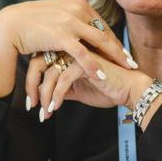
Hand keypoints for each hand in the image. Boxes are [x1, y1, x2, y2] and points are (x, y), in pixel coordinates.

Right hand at [0, 0, 133, 98]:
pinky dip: (94, 65)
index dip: (113, 39)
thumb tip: (83, 28)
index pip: (101, 24)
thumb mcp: (56, 15)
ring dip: (115, 57)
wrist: (10, 25)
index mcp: (78, 3)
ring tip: (125, 69)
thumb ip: (71, 19)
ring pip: (100, 42)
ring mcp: (70, 21)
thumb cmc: (30, 23)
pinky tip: (103, 76)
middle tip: (130, 63)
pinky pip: (83, 54)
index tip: (123, 51)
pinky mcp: (61, 35)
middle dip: (119, 49)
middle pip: (104, 32)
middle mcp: (77, 9)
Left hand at [29, 49, 152, 120]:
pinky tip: (55, 108)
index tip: (31, 101)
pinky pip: (63, 79)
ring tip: (45, 112)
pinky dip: (57, 96)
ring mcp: (79, 54)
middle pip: (39, 63)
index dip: (32, 81)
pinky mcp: (86, 63)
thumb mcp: (78, 89)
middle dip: (32, 87)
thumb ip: (62, 87)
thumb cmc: (107, 88)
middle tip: (32, 106)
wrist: (129, 90)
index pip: (40, 60)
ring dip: (45, 96)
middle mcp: (71, 48)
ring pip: (50, 73)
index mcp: (68, 51)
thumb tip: (44, 95)